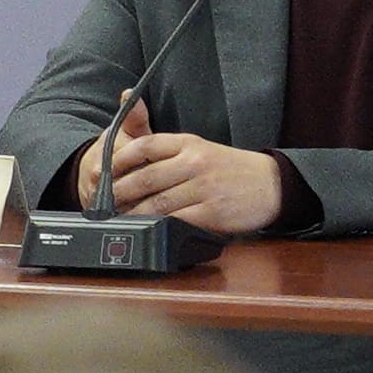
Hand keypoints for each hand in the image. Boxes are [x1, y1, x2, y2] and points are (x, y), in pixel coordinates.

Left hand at [97, 110, 288, 238]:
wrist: (271, 184)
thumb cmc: (231, 170)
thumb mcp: (202, 149)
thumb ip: (169, 152)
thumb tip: (132, 163)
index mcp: (188, 143)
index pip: (144, 146)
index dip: (117, 160)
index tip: (102, 172)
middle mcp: (194, 162)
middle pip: (144, 176)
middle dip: (118, 192)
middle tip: (101, 202)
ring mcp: (204, 187)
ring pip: (156, 202)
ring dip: (133, 213)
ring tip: (118, 219)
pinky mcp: (212, 211)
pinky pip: (176, 220)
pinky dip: (156, 226)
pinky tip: (145, 229)